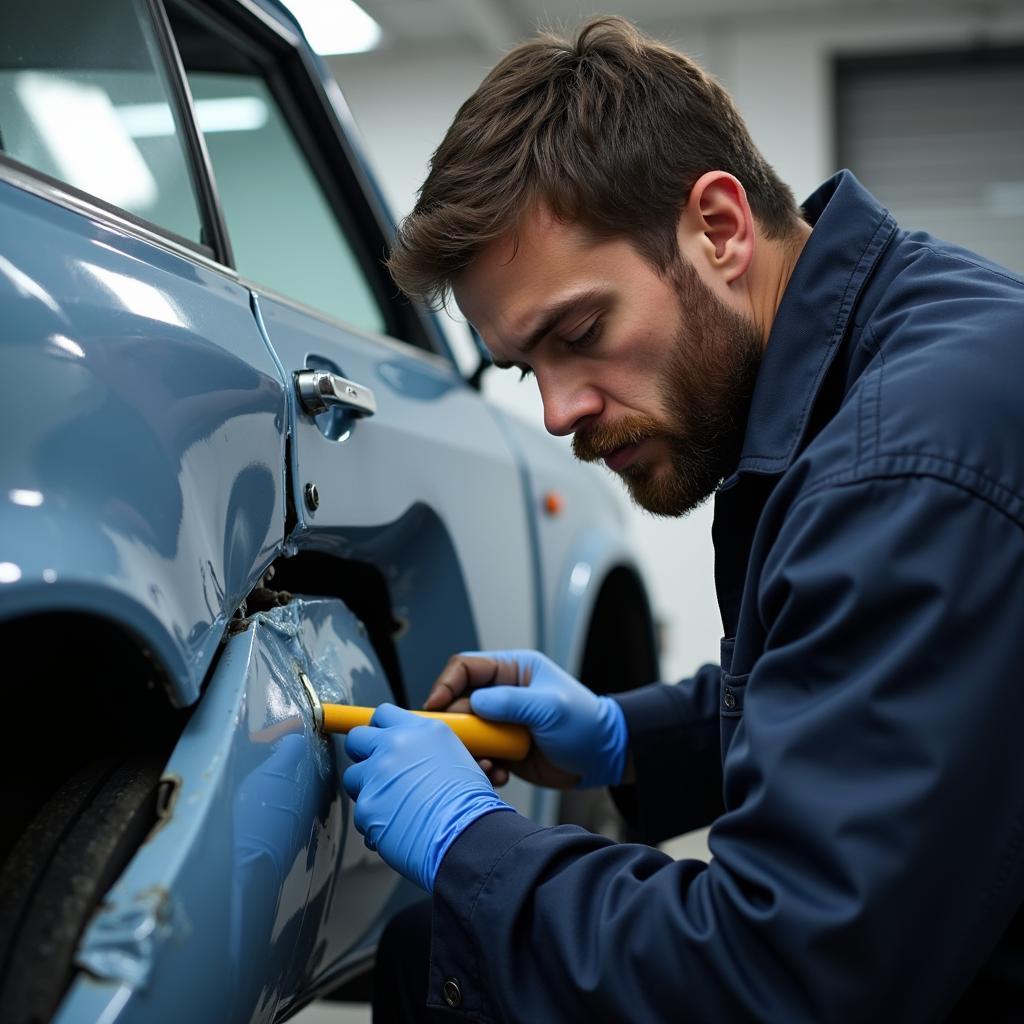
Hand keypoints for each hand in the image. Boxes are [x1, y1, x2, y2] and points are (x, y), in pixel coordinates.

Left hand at [342, 703, 511, 890]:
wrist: (466, 833)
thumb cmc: (469, 803)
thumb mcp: (456, 757)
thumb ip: (425, 748)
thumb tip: (412, 756)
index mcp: (421, 729)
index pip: (383, 714)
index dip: (379, 729)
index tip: (380, 740)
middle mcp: (396, 744)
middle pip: (357, 737)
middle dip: (363, 753)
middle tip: (376, 771)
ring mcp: (378, 773)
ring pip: (353, 776)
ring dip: (366, 789)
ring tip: (390, 805)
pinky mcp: (367, 804)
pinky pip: (360, 812)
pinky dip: (373, 821)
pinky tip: (396, 827)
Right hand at [427, 650, 628, 789]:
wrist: (603, 758)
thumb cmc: (585, 723)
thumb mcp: (550, 708)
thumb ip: (511, 702)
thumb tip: (473, 703)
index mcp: (513, 670)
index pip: (465, 668)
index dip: (445, 685)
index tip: (434, 707)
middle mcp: (502, 694)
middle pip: (458, 704)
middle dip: (456, 727)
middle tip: (461, 745)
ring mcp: (501, 722)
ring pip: (466, 734)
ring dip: (469, 751)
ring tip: (485, 766)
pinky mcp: (503, 748)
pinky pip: (479, 755)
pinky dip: (483, 767)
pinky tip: (499, 775)